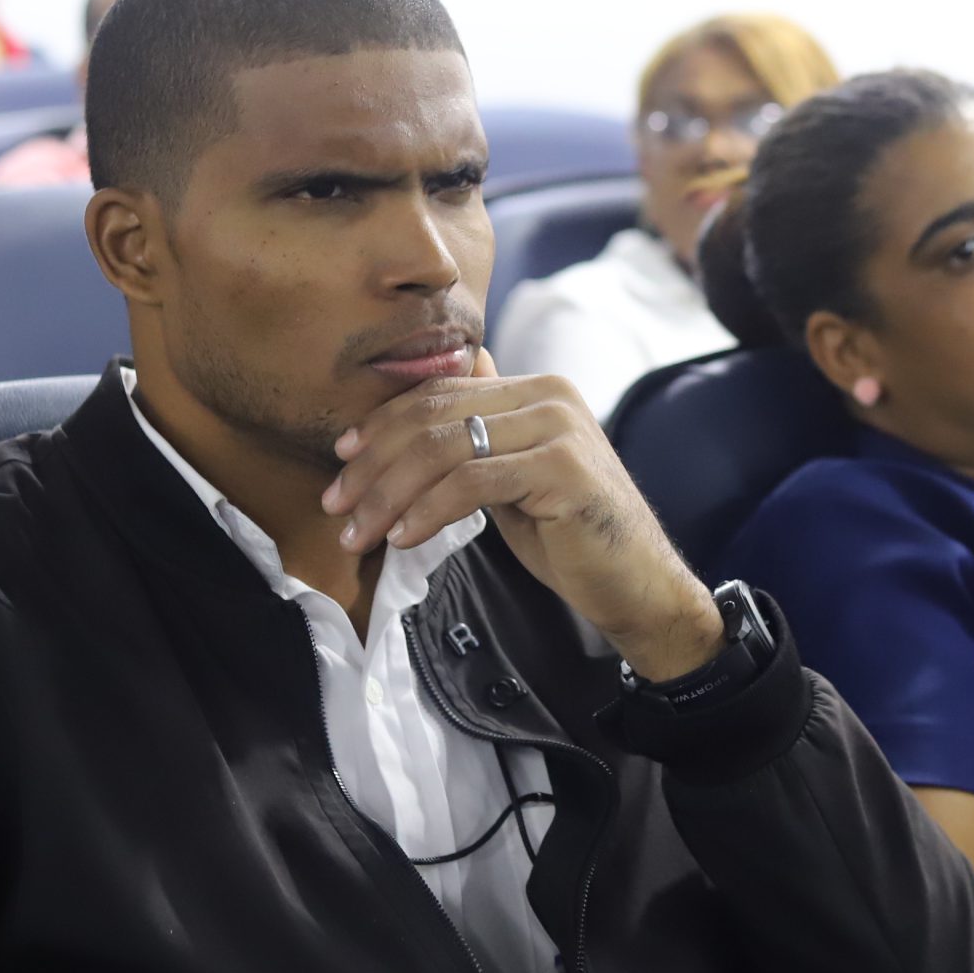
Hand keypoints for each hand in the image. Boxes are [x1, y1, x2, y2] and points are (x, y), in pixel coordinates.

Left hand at [321, 349, 723, 681]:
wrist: (637, 584)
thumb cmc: (571, 536)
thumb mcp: (515, 476)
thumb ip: (481, 435)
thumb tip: (428, 401)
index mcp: (536, 388)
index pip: (439, 393)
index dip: (381, 424)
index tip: (340, 462)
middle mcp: (550, 395)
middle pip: (434, 416)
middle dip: (373, 463)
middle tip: (336, 504)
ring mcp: (559, 429)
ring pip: (444, 449)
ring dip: (388, 494)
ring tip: (358, 532)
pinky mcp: (562, 469)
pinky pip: (470, 483)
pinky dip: (426, 511)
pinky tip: (403, 537)